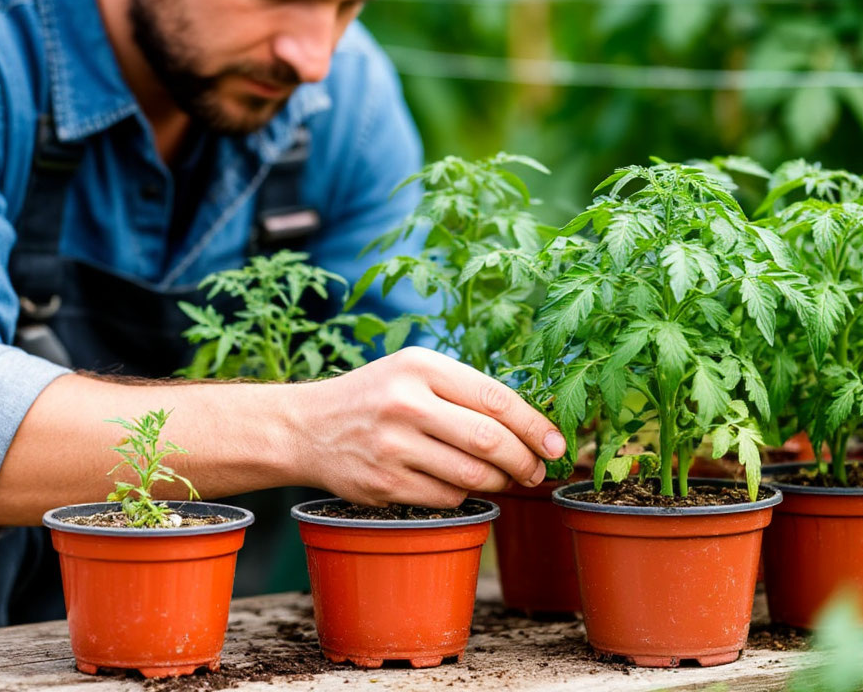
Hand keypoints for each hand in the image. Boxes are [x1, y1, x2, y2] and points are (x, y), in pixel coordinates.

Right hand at [290, 347, 566, 507]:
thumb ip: (465, 390)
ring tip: (505, 478)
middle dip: (525, 461)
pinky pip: (447, 497)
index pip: (495, 398)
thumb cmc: (376, 396)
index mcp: (420, 366)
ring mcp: (392, 446)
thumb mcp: (414, 371)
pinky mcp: (384, 484)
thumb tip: (532, 424)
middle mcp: (406, 403)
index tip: (556, 443)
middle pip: (490, 440)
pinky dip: (465, 495)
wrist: (307, 426)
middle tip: (537, 470)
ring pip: (472, 475)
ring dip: (500, 482)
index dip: (534, 425)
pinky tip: (461, 484)